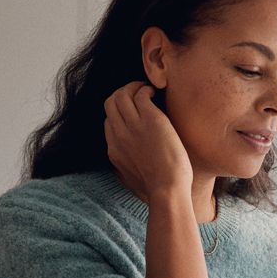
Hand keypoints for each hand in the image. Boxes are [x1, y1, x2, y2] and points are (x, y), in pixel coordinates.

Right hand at [103, 81, 192, 203]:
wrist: (167, 190)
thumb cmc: (157, 190)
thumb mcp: (132, 181)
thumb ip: (125, 171)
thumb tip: (125, 173)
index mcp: (114, 150)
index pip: (108, 121)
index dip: (119, 113)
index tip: (133, 112)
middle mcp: (119, 135)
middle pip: (110, 103)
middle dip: (122, 94)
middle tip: (138, 93)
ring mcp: (133, 126)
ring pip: (121, 94)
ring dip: (133, 87)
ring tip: (147, 90)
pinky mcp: (150, 119)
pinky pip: (140, 94)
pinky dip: (146, 89)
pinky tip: (156, 94)